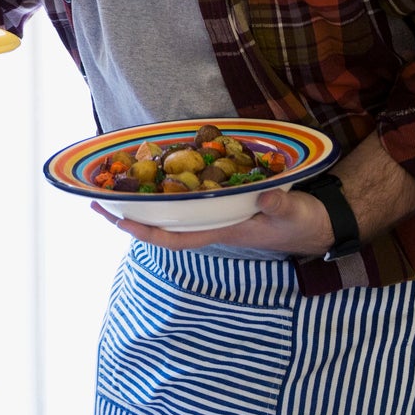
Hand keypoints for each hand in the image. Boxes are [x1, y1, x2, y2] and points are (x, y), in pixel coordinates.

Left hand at [91, 186, 335, 256]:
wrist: (318, 223)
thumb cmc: (302, 222)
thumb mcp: (292, 213)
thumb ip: (278, 205)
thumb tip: (263, 198)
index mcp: (221, 232)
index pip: (174, 237)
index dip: (145, 231)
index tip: (117, 220)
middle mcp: (211, 225)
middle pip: (162, 225)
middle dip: (129, 216)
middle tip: (95, 201)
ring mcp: (215, 216)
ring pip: (171, 213)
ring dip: (143, 202)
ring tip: (111, 188)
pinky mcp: (223, 205)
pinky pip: (188, 200)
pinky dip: (168, 190)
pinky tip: (153, 176)